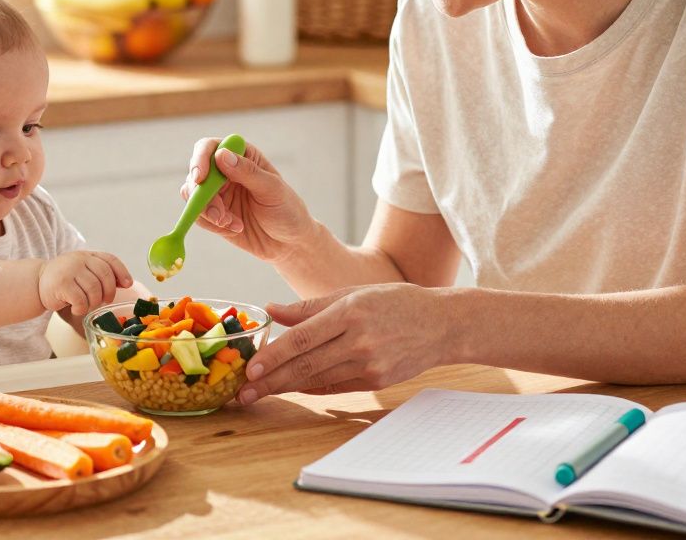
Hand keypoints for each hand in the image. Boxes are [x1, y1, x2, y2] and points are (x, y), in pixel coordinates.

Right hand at [38, 251, 131, 316]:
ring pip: (94, 290)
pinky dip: (81, 309)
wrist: (36, 282)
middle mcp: (79, 259)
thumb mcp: (83, 272)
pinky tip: (76, 309)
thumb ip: (101, 274)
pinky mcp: (62, 284)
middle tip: (105, 300)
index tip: (128, 284)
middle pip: (105, 276)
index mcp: (87, 255)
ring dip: (93, 303)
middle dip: (109, 292)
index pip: (110, 260)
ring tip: (86, 305)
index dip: (122, 272)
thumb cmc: (65, 280)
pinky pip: (81, 300)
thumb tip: (125, 283)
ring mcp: (70, 270)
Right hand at [181, 138, 313, 261]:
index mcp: (241, 156)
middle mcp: (225, 171)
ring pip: (192, 195)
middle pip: (195, 173)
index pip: (209, 147)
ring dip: (208, 212)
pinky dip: (213, 224)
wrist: (288, 242)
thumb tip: (221, 155)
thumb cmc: (286, 210)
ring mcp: (217, 193)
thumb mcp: (272, 189)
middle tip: (219, 215)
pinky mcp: (213, 213)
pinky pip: (199, 216)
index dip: (200, 159)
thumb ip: (247, 172)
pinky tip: (235, 228)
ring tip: (231, 223)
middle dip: (202, 195)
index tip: (200, 178)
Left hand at [236, 284, 446, 403]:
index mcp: (351, 312)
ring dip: (285, 387)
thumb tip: (271, 309)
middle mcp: (360, 340)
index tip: (251, 368)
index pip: (303, 337)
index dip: (275, 355)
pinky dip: (311, 387)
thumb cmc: (395, 302)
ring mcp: (370, 364)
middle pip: (306, 364)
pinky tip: (290, 389)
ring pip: (318, 379)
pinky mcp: (378, 381)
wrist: (443, 324)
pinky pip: (336, 386)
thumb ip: (310, 305)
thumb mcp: (353, 292)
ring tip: (258, 393)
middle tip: (242, 392)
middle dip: (270, 380)